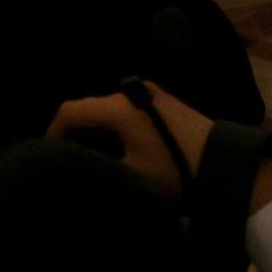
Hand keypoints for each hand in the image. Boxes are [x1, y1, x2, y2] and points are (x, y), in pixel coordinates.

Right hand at [47, 84, 213, 199]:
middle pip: (89, 109)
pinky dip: (114, 128)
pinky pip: (126, 111)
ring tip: (91, 159)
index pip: (71, 111)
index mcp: (117, 107)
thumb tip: (78, 177)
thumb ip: (100, 172)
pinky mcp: (163, 102)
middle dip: (74, 134)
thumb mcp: (133, 178)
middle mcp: (129, 92)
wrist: (224, 163)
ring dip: (96, 132)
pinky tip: (117, 151)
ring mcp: (148, 93)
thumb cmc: (175, 171)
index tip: (47, 156)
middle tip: (68, 161)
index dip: (53, 132)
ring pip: (108, 110)